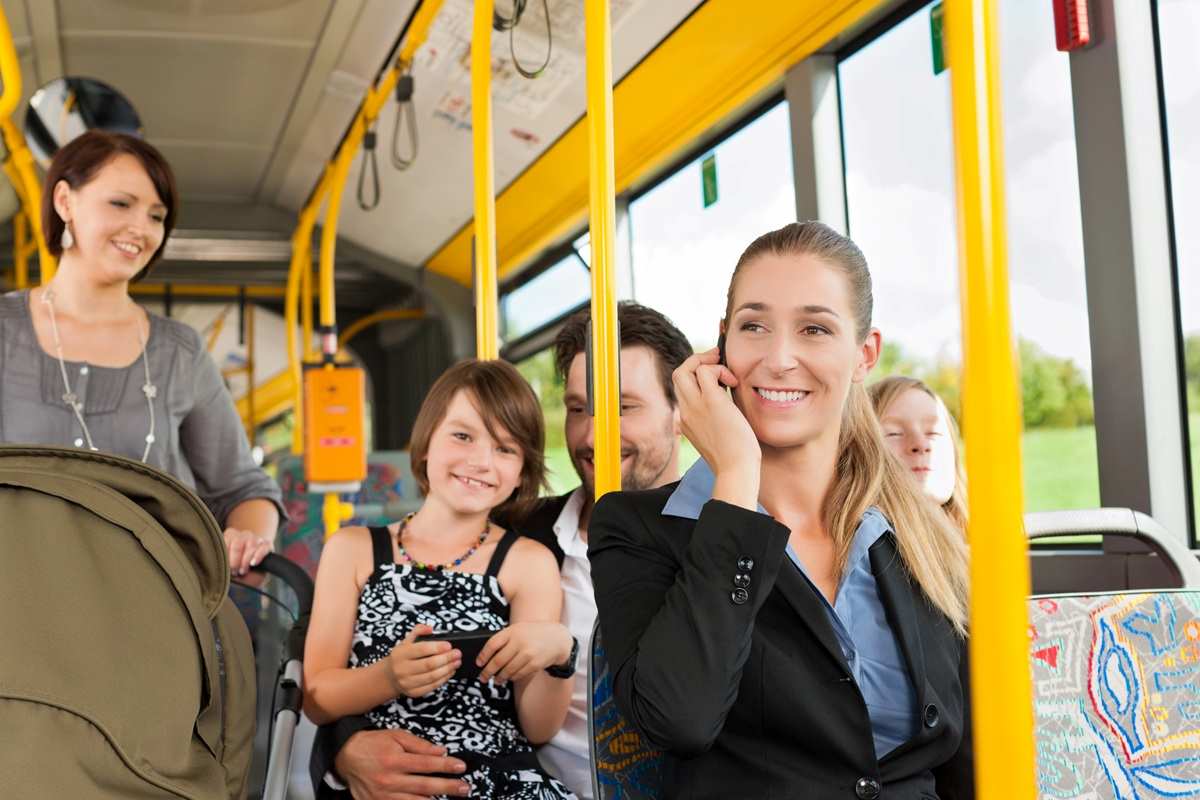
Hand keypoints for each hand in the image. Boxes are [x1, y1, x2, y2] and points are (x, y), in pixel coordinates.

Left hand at [223, 527, 271, 576]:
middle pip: (238, 541)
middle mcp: (244, 535)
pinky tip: (253, 564)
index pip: (227, 539)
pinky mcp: (267, 545)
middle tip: (234, 571)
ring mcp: (256, 539)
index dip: (226, 554)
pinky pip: (264, 547)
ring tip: (243, 571)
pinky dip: (257, 556)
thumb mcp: (225, 568)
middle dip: (235, 559)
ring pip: (251, 543)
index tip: (225, 566)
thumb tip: (220, 563)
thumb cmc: (235, 572)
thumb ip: (221, 563)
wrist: (251, 578)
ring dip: (246, 560)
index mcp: (230, 536)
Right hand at [335, 728, 469, 798]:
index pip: (426, 764)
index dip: (446, 766)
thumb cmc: (373, 744)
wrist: (345, 757)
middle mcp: (389, 780)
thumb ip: (419, 745)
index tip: (461, 767)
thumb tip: (441, 752)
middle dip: (447, 787)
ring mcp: (383, 796)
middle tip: (465, 788)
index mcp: (394, 760)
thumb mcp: (395, 736)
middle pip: (424, 786)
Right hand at [386, 625, 460, 697]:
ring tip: (457, 662)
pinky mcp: (413, 692)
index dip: (437, 647)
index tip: (449, 645)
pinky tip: (450, 672)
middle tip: (457, 653)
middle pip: (429, 664)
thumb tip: (430, 628)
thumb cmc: (402, 657)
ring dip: (448, 669)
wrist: (390, 677)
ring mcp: (407, 682)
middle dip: (446, 659)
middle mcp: (402, 669)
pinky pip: (432, 686)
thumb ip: (418, 631)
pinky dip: (444, 679)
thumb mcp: (406, 641)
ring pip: (432, 677)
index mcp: (400, 654)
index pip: (421, 649)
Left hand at [476, 622, 571, 683]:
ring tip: (495, 680)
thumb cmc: (533, 634)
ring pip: (507, 670)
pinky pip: (518, 674)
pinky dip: (511, 678)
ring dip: (499, 677)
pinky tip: (508, 677)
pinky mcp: (534, 664)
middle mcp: (519, 642)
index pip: (492, 644)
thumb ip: (504, 639)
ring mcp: (527, 654)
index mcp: (512, 631)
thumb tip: (486, 656)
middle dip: (488, 672)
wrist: (557, 638)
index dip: (483, 655)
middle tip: (482, 677)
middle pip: (498, 660)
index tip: (479, 663)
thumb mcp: (518, 629)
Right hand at [673, 349, 760, 473]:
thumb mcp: (716, 440)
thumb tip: (727, 409)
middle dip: (696, 361)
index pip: (682, 389)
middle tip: (717, 361)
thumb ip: (713, 423)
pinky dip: (720, 370)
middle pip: (678, 374)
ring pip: (686, 369)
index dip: (695, 377)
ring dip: (707, 362)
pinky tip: (733, 382)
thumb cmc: (733, 458)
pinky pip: (706, 371)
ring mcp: (695, 406)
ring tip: (727, 373)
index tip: (714, 376)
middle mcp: (685, 411)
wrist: (735, 470)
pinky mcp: (711, 402)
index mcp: (686, 421)